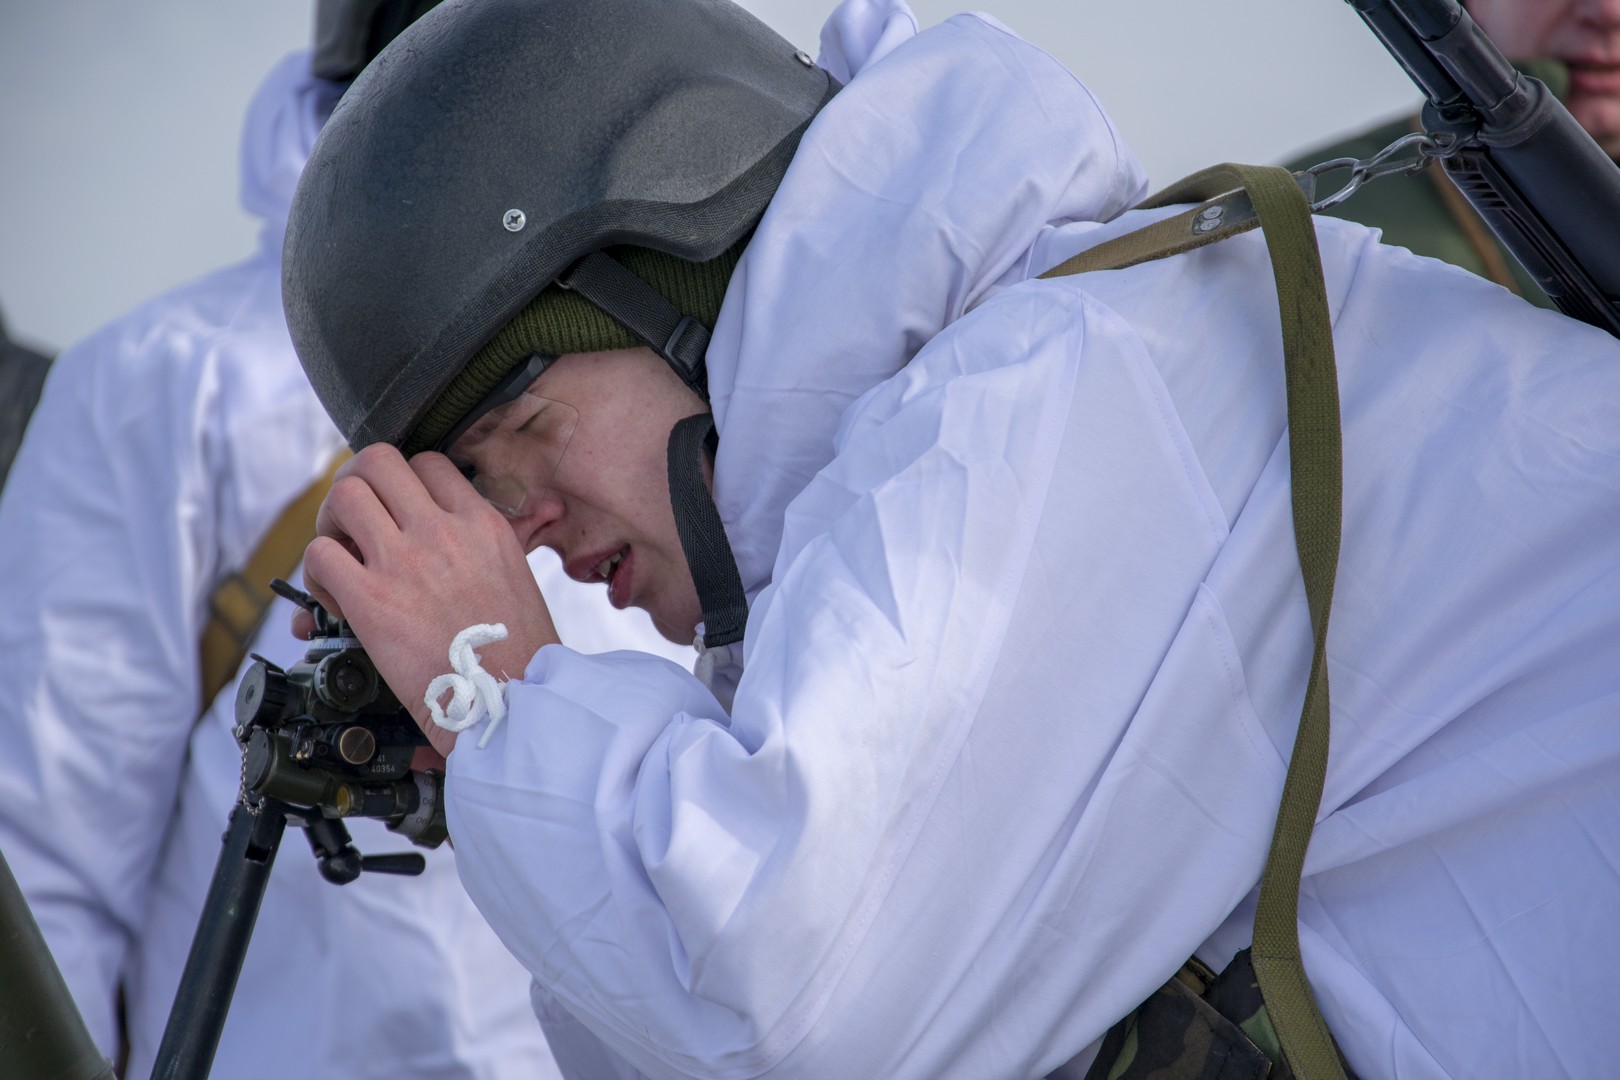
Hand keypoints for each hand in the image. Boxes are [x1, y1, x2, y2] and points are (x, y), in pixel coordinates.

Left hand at [298, 445, 558, 756]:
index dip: (402, 483)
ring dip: (331, 522)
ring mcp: (405, 562)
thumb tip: (515, 526)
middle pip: (377, 461)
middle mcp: (442, 531)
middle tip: (355, 522)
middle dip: (356, 485)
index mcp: (483, 523)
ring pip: (343, 496)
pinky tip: (336, 599)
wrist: (510, 703)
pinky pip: (321, 555)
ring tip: (341, 556)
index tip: (397, 513)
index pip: (428, 463)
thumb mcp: (519, 577)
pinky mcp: (372, 601)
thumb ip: (498, 544)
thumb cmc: (520, 652)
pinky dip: (317, 572)